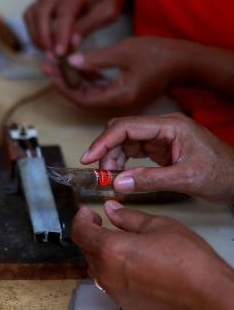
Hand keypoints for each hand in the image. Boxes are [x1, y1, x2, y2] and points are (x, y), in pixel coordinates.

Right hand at [24, 0, 128, 55]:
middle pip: (42, 12)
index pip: (64, 12)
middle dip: (43, 37)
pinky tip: (43, 40)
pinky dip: (33, 29)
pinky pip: (31, 13)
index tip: (59, 53)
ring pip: (32, 13)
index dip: (59, 34)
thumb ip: (89, 26)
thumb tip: (71, 43)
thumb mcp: (109, 11)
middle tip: (51, 55)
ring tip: (46, 50)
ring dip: (35, 35)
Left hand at [42, 37, 184, 108]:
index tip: (51, 70)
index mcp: (119, 96)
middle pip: (82, 97)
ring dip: (75, 79)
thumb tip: (70, 61)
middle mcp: (119, 102)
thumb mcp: (125, 52)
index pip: (81, 98)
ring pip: (90, 93)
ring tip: (59, 62)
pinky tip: (79, 64)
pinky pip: (100, 88)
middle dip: (64, 81)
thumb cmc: (160, 54)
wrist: (187, 60)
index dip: (63, 86)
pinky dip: (88, 78)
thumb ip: (96, 59)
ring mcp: (122, 98)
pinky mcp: (125, 91)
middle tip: (49, 64)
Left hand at [71, 201, 233, 309]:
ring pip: (97, 269)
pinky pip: (110, 284)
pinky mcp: (123, 303)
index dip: (81, 220)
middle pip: (86, 251)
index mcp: (110, 249)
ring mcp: (113, 291)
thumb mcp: (159, 226)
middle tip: (103, 225)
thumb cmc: (186, 258)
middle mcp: (106, 273)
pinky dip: (114, 272)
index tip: (88, 214)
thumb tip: (111, 209)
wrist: (204, 294)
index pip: (80, 233)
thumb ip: (129, 217)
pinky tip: (132, 266)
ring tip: (119, 245)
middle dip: (91, 236)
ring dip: (101, 255)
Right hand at [79, 113, 233, 203]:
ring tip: (111, 179)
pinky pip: (134, 152)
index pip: (127, 127)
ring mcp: (162, 138)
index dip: (104, 141)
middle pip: (122, 131)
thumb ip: (150, 180)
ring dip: (113, 159)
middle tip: (100, 173)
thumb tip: (118, 183)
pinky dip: (123, 164)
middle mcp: (164, 128)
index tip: (88, 157)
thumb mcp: (186, 178)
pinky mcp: (162, 150)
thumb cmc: (223, 174)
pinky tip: (121, 176)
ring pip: (125, 142)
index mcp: (171, 126)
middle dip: (107, 150)